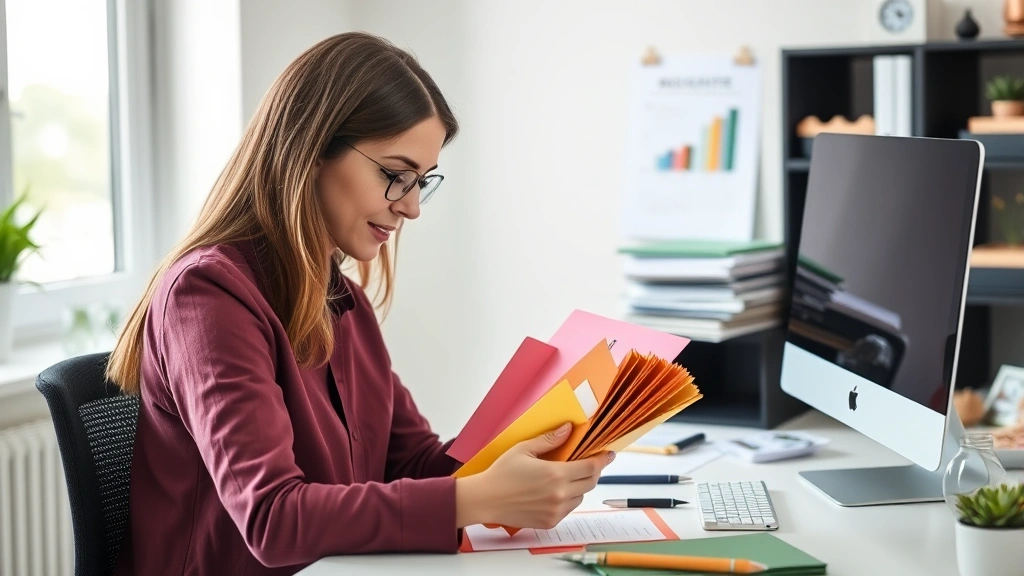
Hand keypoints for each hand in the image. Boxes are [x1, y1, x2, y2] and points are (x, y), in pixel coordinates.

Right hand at [456, 422, 614, 528]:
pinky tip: (555, 491)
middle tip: (589, 462)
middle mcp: (559, 495)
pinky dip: (568, 499)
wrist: (486, 500)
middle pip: (590, 483)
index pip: (591, 467)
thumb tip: (568, 429)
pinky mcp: (550, 522)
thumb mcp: (524, 449)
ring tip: (567, 477)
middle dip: (593, 471)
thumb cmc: (502, 473)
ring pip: (581, 497)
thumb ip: (549, 440)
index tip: (608, 454)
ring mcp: (556, 510)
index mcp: (555, 474)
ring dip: (580, 486)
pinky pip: (569, 509)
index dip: (602, 460)